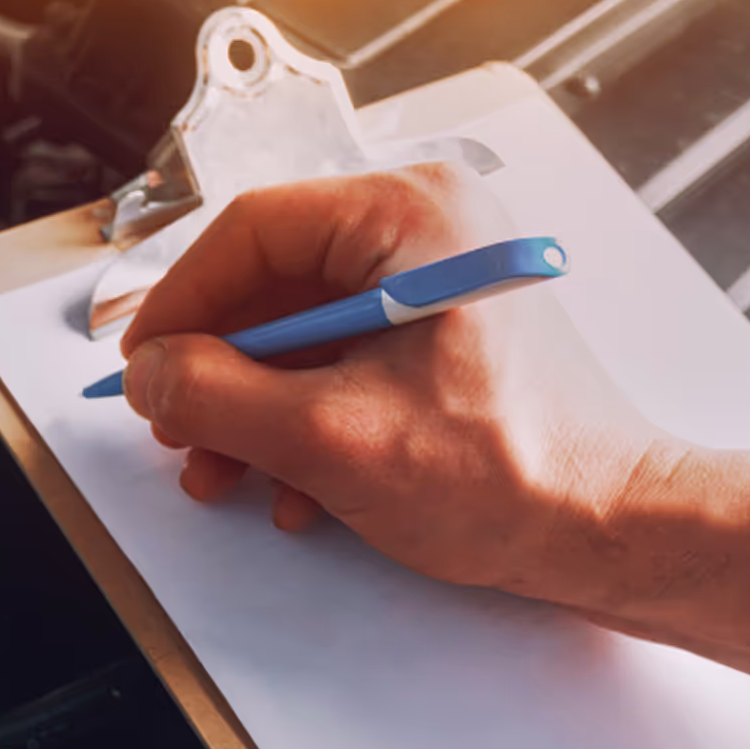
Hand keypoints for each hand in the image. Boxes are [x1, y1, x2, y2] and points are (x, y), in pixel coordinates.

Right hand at [119, 165, 685, 603]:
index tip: (142, 369)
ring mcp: (439, 286)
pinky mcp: (447, 341)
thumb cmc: (504, 474)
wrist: (607, 532)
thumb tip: (150, 379)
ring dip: (251, 411)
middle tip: (179, 432)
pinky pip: (344, 363)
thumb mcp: (328, 438)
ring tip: (225, 476)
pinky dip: (304, 424)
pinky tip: (293, 491)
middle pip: (272, 285)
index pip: (251, 232)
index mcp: (409, 216)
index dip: (179, 305)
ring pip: (302, 334)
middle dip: (216, 373)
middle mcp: (427, 231)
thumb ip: (217, 398)